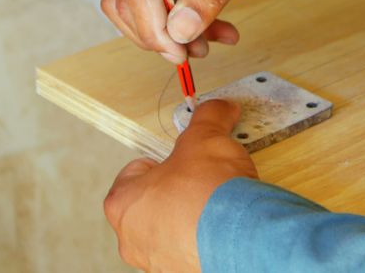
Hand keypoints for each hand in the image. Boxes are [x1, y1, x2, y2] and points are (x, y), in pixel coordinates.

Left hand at [104, 100, 257, 271]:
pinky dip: (204, 237)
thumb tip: (219, 108)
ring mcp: (156, 260)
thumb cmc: (209, 193)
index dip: (164, 159)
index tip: (183, 158)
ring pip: (170, 229)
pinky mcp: (183, 272)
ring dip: (190, 215)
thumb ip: (208, 117)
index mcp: (123, 203)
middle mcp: (132, 237)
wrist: (241, 236)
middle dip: (178, 189)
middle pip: (152, 202)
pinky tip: (222, 226)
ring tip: (216, 203)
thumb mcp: (205, 137)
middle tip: (202, 179)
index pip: (135, 171)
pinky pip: (190, 249)